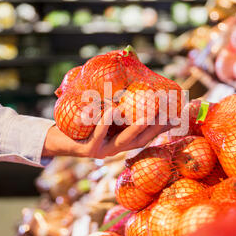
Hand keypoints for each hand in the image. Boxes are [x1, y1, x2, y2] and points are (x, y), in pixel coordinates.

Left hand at [42, 109, 171, 159]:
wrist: (58, 140)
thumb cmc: (82, 125)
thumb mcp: (101, 115)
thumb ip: (116, 105)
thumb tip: (129, 84)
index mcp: (123, 141)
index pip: (148, 135)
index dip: (163, 126)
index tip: (177, 115)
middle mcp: (117, 148)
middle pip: (142, 139)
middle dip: (156, 126)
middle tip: (167, 112)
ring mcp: (104, 151)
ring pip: (125, 141)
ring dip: (137, 128)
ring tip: (147, 115)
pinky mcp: (89, 150)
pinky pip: (99, 134)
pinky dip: (106, 122)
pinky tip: (112, 110)